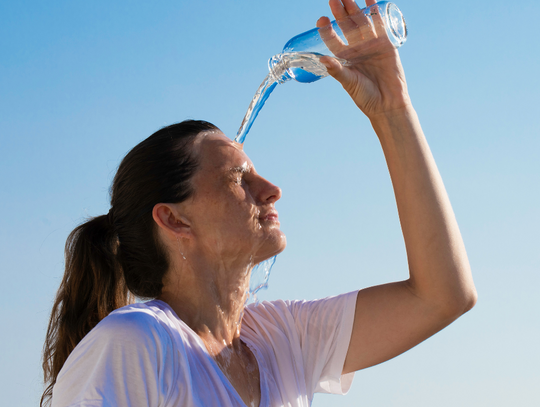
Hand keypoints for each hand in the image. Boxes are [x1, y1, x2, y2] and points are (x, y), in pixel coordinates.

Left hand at [317, 0, 411, 118]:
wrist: (388, 103)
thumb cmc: (365, 96)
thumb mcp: (348, 82)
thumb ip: (337, 70)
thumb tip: (322, 59)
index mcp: (344, 58)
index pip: (332, 40)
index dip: (326, 30)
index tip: (321, 20)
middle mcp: (356, 49)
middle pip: (346, 26)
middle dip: (339, 12)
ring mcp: (370, 44)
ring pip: (361, 22)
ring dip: (354, 8)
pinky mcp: (385, 43)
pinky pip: (379, 24)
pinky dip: (375, 11)